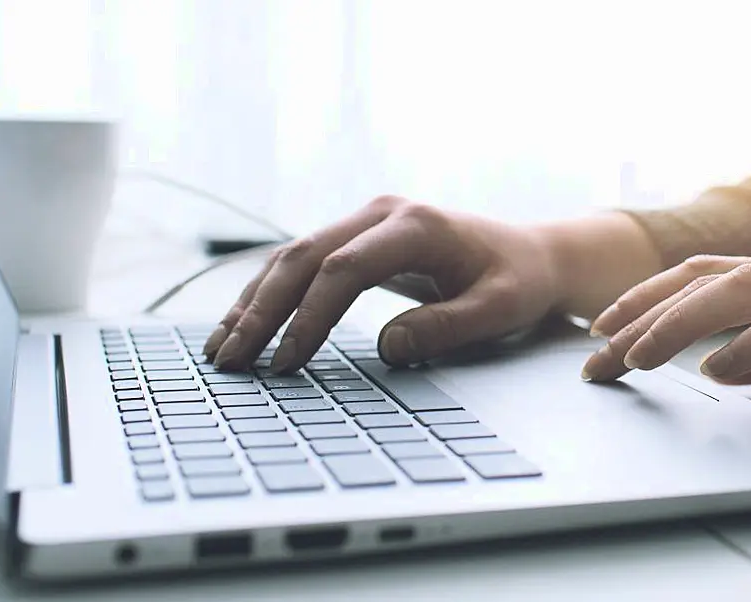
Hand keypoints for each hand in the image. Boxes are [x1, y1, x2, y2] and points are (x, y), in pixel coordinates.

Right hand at [202, 196, 562, 371]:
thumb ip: (447, 327)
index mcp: (416, 226)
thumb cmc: (517, 281)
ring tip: (221, 349)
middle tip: (231, 360)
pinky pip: (304, 263)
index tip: (287, 362)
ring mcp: (365, 221)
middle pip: (304, 257)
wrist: (529, 252)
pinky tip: (244, 324)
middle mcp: (382, 213)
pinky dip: (270, 295)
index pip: (345, 269)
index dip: (310, 316)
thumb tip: (388, 348)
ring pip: (292, 257)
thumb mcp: (499, 309)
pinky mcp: (357, 237)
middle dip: (262, 311)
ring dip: (254, 303)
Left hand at [581, 254, 750, 426]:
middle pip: (709, 278)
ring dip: (680, 322)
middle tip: (595, 351)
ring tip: (636, 356)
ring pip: (744, 290)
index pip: (705, 278)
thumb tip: (721, 364)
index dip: (647, 299)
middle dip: (643, 311)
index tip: (602, 331)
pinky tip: (717, 373)